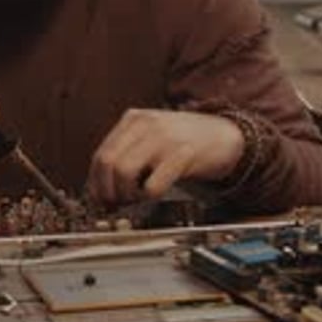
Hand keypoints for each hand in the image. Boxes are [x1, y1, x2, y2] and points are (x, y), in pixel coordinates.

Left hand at [86, 108, 244, 205]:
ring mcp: (164, 138)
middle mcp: (146, 125)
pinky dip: (148, 196)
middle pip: (108, 163)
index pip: (100, 154)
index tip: (99, 199)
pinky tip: (155, 194)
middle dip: (107, 191)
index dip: (96, 182)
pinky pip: (153, 185)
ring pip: (124, 172)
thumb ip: (129, 151)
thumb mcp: (152, 135)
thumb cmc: (186, 139)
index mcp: (134, 119)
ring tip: (137, 197)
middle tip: (117, 203)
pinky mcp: (182, 155)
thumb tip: (102, 186)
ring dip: (126, 194)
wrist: (225, 135)